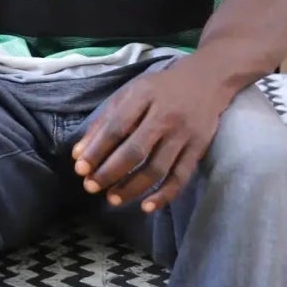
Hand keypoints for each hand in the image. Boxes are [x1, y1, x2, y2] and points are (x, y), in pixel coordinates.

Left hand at [72, 58, 228, 212]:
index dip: (97, 150)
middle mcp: (165, 115)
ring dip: (132, 187)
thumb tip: (79, 154)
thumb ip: (104, 121)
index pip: (116, 127)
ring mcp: (184, 134)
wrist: (207, 80)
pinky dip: (164, 195)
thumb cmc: (160, 89)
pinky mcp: (199, 148)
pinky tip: (146, 207)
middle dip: (110, 172)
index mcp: (144, 96)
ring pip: (157, 168)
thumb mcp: (130, 93)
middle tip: (91, 187)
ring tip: (113, 198)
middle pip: (135, 151)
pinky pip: (181, 177)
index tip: (80, 169)